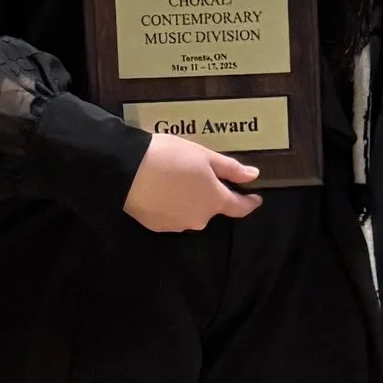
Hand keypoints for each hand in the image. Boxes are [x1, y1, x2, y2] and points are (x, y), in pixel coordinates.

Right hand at [123, 133, 261, 231]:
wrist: (128, 170)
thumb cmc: (171, 158)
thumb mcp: (204, 156)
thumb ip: (230, 169)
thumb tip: (253, 176)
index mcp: (214, 201)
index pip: (239, 207)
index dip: (249, 202)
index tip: (255, 198)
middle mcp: (199, 219)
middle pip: (211, 208)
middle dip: (210, 194)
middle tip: (198, 173)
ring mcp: (177, 225)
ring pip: (190, 213)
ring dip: (189, 200)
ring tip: (176, 179)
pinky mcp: (156, 226)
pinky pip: (171, 215)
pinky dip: (171, 204)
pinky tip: (161, 190)